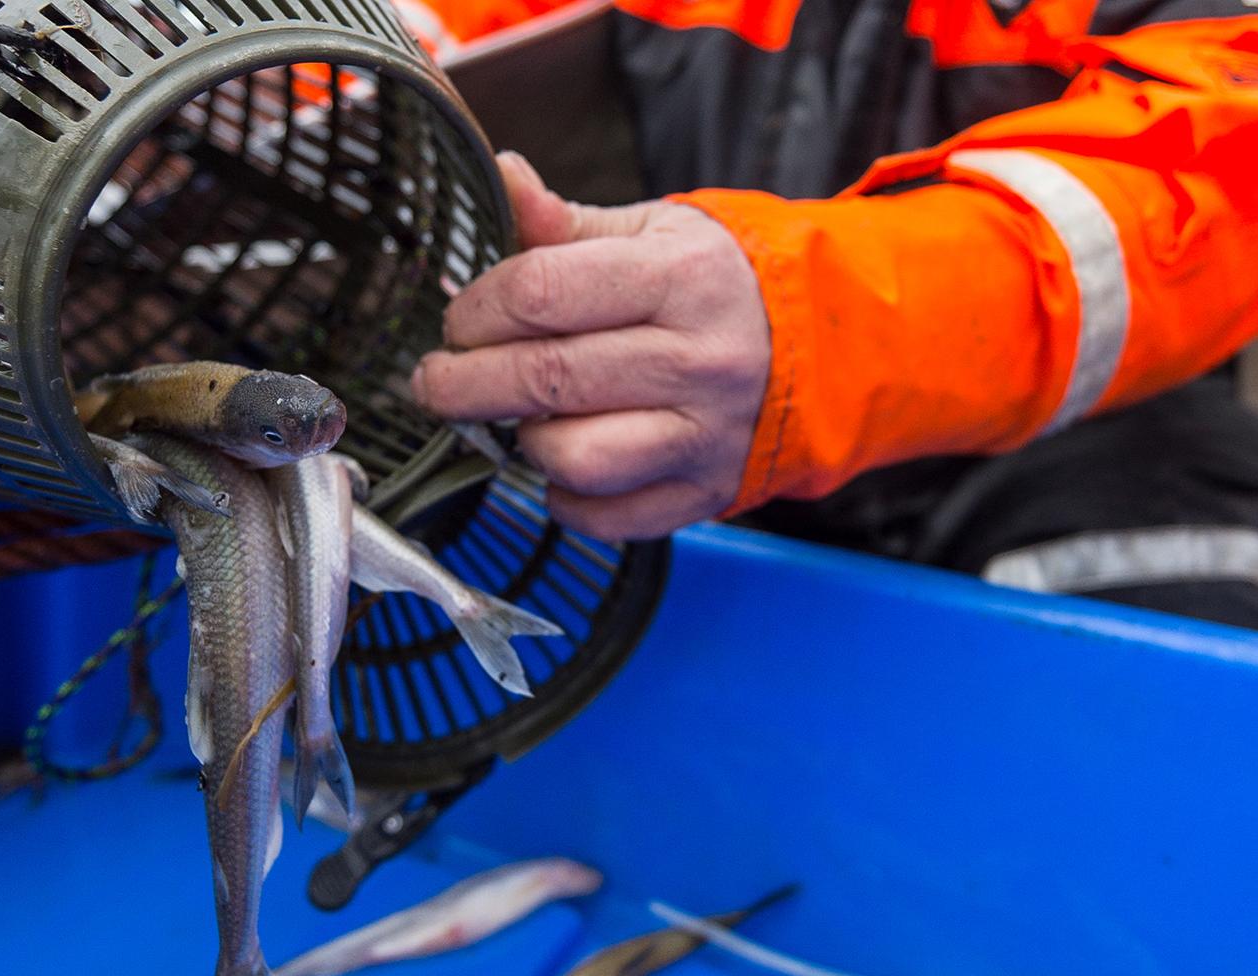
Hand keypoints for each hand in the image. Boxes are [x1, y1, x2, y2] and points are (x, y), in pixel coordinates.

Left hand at [410, 152, 770, 540]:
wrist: (820, 347)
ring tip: (519, 418)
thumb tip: (502, 177)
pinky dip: (566, 497)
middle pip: (546, 379)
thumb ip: (565, 223)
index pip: (542, 293)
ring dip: (523, 442)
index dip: (476, 310)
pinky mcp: (705, 491)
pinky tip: (563, 463)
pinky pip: (608, 516)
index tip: (459, 320)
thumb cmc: (715, 286)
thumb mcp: (652, 234)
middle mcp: (699, 359)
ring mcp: (706, 434)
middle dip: (464, 384)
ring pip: (575, 457)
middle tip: (437, 381)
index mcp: (680, 278)